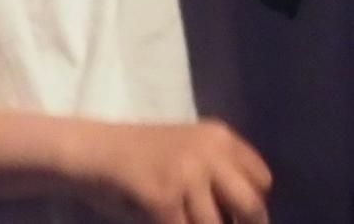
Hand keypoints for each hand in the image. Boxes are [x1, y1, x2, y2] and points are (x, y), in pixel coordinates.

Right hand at [78, 119, 269, 223]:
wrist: (91, 151)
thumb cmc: (139, 156)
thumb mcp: (189, 149)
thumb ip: (219, 171)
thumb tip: (247, 213)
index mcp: (221, 138)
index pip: (261, 180)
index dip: (254, 204)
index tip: (238, 217)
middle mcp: (210, 153)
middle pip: (251, 204)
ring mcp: (187, 176)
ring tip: (187, 218)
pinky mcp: (163, 199)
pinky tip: (165, 221)